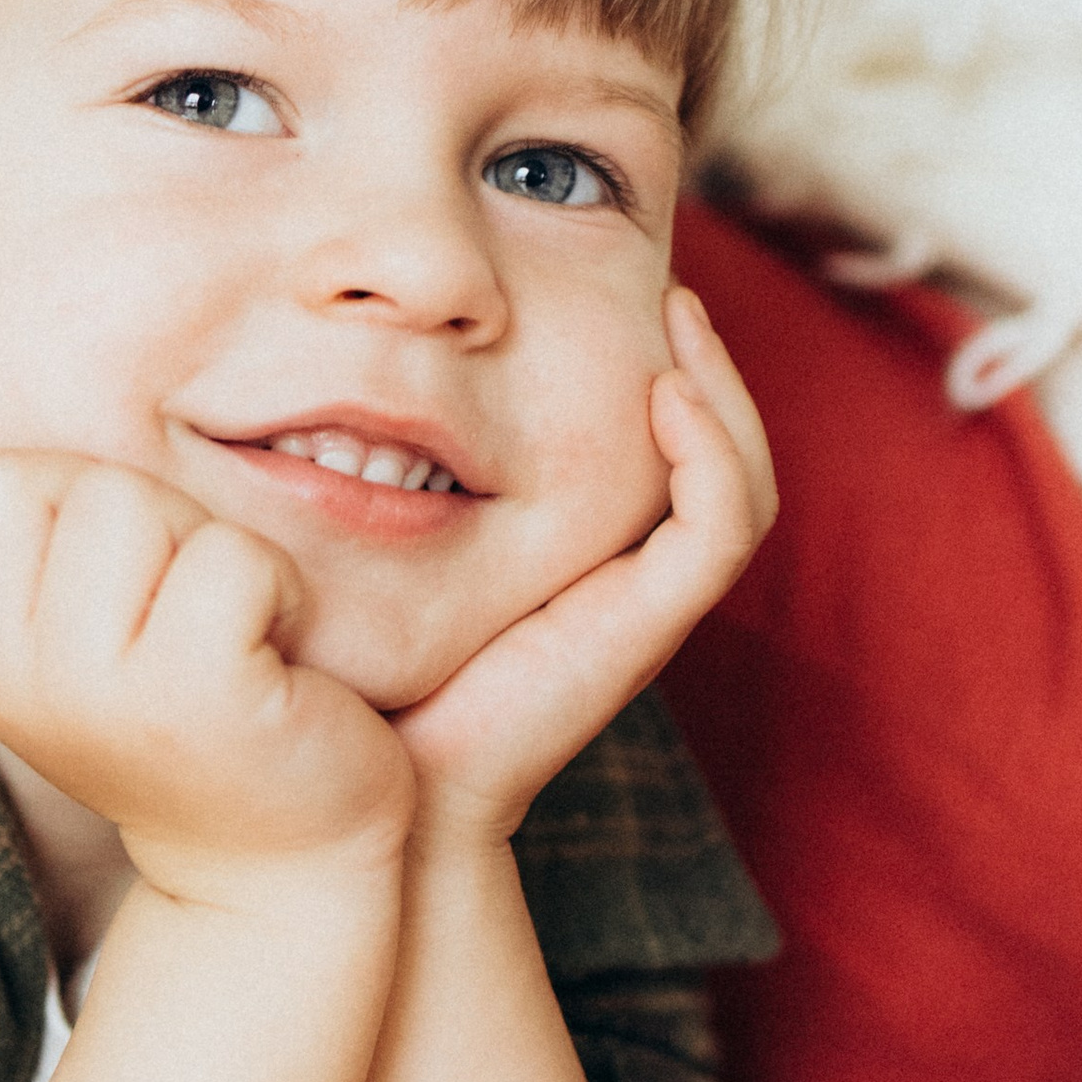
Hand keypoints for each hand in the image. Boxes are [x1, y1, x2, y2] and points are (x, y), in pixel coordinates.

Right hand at [0, 452, 413, 905]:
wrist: (280, 860)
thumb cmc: (177, 709)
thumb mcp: (53, 639)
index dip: (3, 502)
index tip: (82, 572)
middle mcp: (6, 681)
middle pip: (13, 479)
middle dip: (112, 505)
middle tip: (167, 594)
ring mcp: (93, 692)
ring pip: (121, 500)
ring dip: (196, 540)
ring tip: (218, 622)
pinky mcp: (196, 696)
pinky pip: (225, 555)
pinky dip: (273, 582)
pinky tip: (270, 652)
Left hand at [396, 286, 775, 842]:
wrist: (384, 788)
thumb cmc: (372, 672)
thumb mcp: (384, 548)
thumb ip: (392, 476)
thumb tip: (341, 389)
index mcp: (591, 563)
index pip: (668, 455)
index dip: (671, 375)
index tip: (632, 296)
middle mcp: (632, 581)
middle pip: (724, 460)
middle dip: (711, 368)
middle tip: (672, 292)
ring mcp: (646, 606)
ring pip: (740, 485)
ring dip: (722, 395)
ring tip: (680, 319)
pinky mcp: (647, 628)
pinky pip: (718, 528)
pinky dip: (708, 454)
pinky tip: (664, 394)